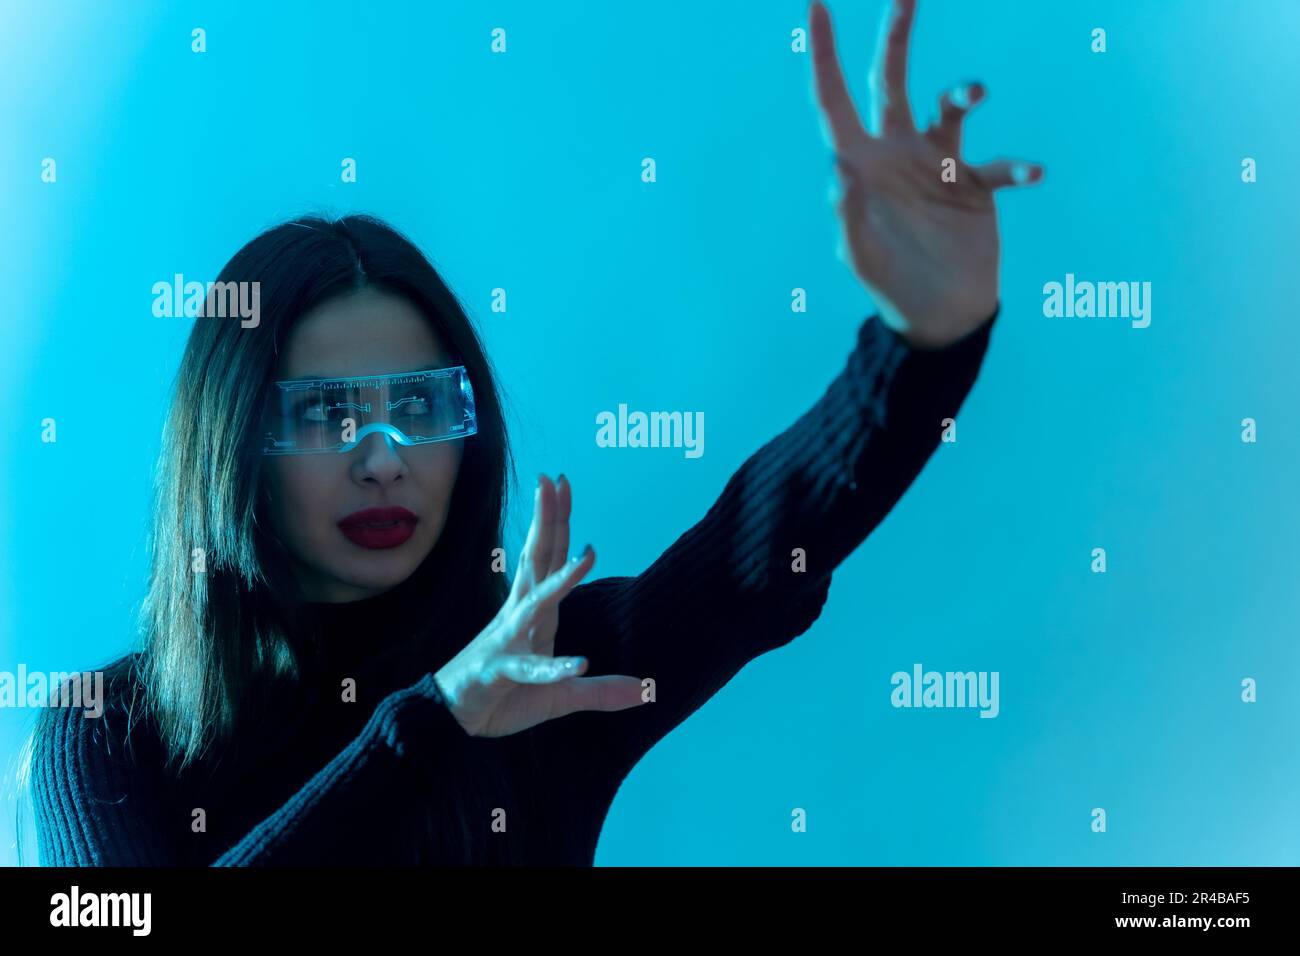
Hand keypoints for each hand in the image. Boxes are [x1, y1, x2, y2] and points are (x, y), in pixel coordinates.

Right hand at [433, 474, 645, 737]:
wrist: (453, 721)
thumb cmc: (503, 697)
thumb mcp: (561, 695)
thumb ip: (601, 691)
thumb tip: (644, 691)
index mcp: (536, 613)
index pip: (548, 557)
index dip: (557, 521)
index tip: (562, 483)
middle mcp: (521, 617)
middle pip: (538, 560)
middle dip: (549, 520)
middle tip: (554, 480)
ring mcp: (510, 641)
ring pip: (538, 603)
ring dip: (562, 580)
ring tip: (588, 554)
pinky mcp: (502, 672)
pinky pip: (530, 668)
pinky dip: (553, 667)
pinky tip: (577, 663)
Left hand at [809, 0, 1043, 348]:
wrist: (939, 316)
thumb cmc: (890, 286)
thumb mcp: (861, 254)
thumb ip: (847, 213)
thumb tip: (839, 168)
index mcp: (861, 164)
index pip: (833, 102)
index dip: (823, 57)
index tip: (815, 6)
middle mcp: (898, 152)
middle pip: (892, 82)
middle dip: (895, 37)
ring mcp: (938, 164)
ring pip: (949, 108)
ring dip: (961, 93)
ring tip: (973, 93)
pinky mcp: (976, 185)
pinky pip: (999, 165)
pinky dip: (1015, 166)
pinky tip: (1030, 172)